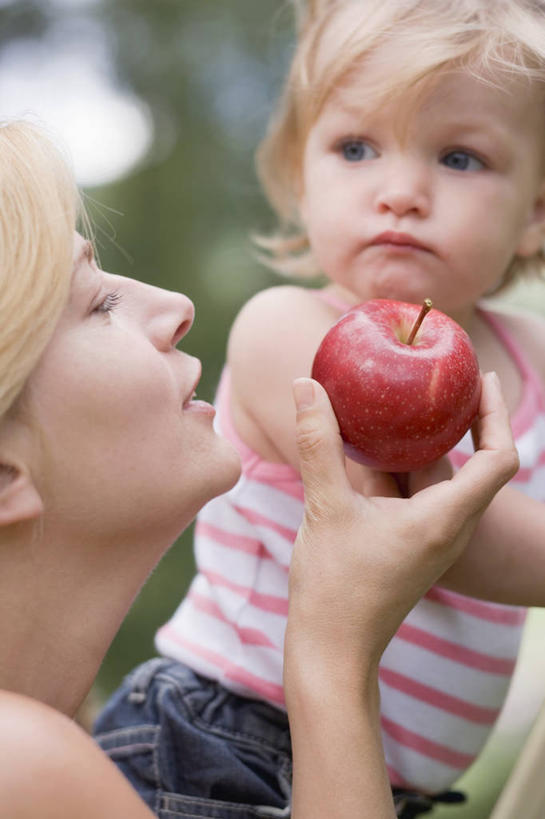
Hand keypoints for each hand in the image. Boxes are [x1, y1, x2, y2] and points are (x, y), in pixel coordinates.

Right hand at [285, 372, 517, 685]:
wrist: (333, 650)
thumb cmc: (335, 589)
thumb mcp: (325, 508)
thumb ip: (318, 444)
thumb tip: (305, 384)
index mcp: (444, 518)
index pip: (498, 458)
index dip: (495, 414)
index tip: (482, 380)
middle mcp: (449, 528)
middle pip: (473, 463)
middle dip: (460, 420)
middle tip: (438, 381)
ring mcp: (431, 539)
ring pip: (441, 480)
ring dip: (426, 444)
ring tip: (402, 405)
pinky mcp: (412, 546)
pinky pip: (419, 496)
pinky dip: (404, 469)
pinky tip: (373, 451)